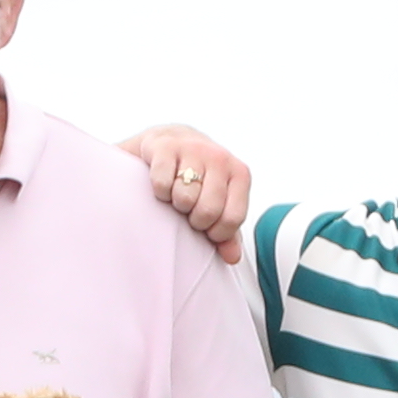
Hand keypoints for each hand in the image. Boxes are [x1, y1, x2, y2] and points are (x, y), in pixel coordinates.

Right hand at [115, 122, 252, 258]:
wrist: (170, 140)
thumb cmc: (197, 178)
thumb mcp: (216, 202)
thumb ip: (227, 232)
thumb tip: (232, 257)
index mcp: (239, 174)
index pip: (232, 219)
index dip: (215, 233)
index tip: (206, 227)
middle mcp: (220, 158)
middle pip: (208, 211)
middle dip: (193, 219)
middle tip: (188, 211)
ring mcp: (193, 149)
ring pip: (184, 198)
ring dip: (174, 204)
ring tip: (175, 195)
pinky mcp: (165, 146)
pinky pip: (162, 183)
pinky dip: (158, 191)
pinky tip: (162, 184)